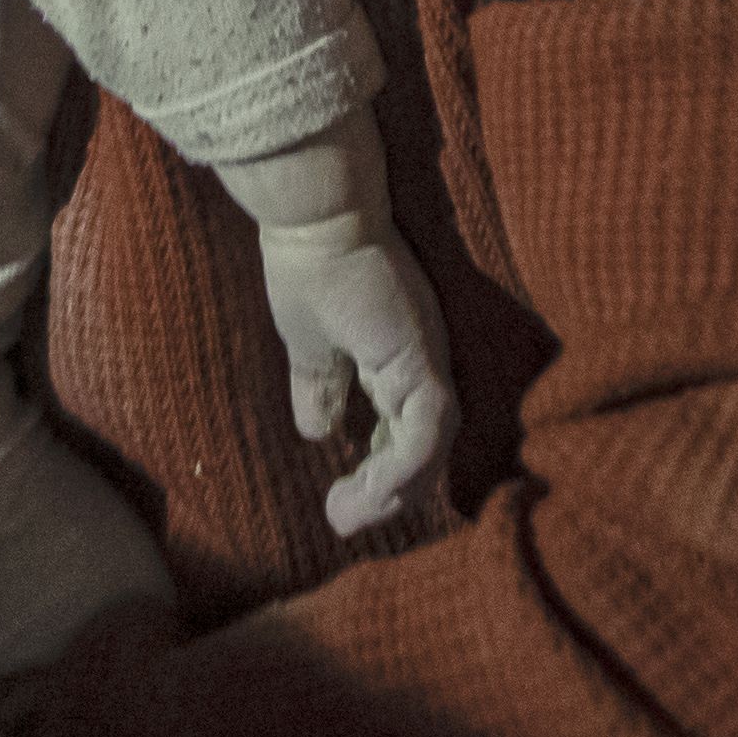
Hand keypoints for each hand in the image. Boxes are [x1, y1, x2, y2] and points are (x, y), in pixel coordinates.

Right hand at [229, 115, 452, 539]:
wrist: (315, 217)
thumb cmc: (310, 263)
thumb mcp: (309, 343)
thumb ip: (320, 387)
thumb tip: (319, 433)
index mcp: (397, 358)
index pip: (403, 430)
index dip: (380, 470)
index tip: (341, 501)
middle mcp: (422, 364)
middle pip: (423, 448)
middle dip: (386, 492)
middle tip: (341, 519)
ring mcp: (427, 362)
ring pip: (428, 449)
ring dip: (392, 490)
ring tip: (347, 514)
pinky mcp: (421, 362)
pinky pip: (423, 435)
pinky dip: (400, 470)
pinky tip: (365, 488)